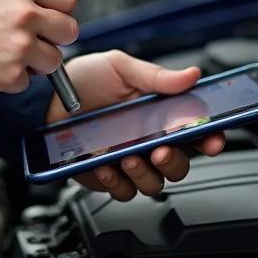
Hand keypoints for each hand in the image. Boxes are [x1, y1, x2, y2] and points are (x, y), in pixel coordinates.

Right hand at [0, 0, 77, 94]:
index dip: (63, 9)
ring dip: (37, 61)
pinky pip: (27, 81)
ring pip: (54, 60)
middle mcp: (24, 15)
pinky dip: (13, 78)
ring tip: (12, 54)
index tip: (56, 15)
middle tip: (41, 39)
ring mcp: (20, 46)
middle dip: (57, 37)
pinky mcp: (12, 75)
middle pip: (69, 30)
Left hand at [46, 50, 224, 200]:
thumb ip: (155, 76)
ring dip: (146, 174)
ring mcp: (127, 161)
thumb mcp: (119, 67)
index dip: (210, 138)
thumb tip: (192, 75)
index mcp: (157, 114)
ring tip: (130, 157)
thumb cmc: (82, 81)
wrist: (44, 98)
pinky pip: (121, 190)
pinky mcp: (105, 176)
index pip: (194, 131)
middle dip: (176, 161)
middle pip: (179, 164)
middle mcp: (147, 141)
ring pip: (154, 182)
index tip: (213, 138)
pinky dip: (117, 182)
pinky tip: (106, 165)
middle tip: (163, 149)